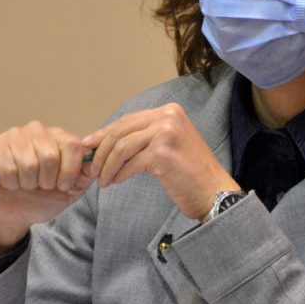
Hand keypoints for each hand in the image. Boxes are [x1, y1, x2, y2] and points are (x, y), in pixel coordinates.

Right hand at [0, 121, 94, 259]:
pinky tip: (9, 183)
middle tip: (40, 186)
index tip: (63, 185)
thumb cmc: (40, 199)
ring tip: (24, 185)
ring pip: (29, 163)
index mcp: (58, 137)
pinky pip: (8, 168)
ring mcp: (13, 136)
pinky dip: (11, 184)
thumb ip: (84, 176)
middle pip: (50, 155)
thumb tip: (95, 163)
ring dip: (28, 184)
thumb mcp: (69, 192)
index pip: (72, 144)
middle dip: (47, 181)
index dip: (70, 170)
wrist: (11, 214)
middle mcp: (36, 130)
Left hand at [82, 103, 239, 220]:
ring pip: (122, 147)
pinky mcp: (161, 153)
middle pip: (121, 130)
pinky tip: (117, 181)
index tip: (90, 145)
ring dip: (108, 166)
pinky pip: (130, 163)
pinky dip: (119, 174)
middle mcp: (168, 117)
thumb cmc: (192, 173)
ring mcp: (165, 133)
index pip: (128, 120)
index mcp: (169, 111)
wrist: (214, 192)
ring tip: (103, 179)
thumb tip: (109, 140)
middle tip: (91, 166)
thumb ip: (145, 137)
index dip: (105, 133)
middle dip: (101, 150)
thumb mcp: (170, 144)